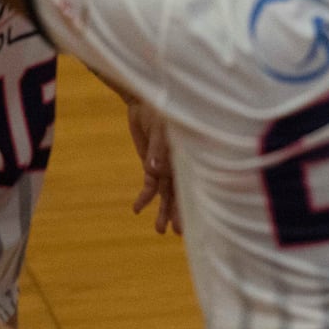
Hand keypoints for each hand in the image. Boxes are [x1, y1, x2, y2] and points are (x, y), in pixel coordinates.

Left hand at [126, 100, 181, 234]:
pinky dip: (144, 197)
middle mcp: (179, 163)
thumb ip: (158, 148)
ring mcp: (164, 164)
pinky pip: (149, 183)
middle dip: (178, 212)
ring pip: (164, 193)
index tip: (192, 220)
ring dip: (162, 211)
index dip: (191, 202)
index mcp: (189, 155)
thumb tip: (153, 170)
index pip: (192, 183)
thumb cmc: (164, 107)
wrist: (148, 95)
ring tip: (159, 230)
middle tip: (178, 233)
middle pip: (179, 192)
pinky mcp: (150, 161)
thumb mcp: (163, 126)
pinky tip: (136, 210)